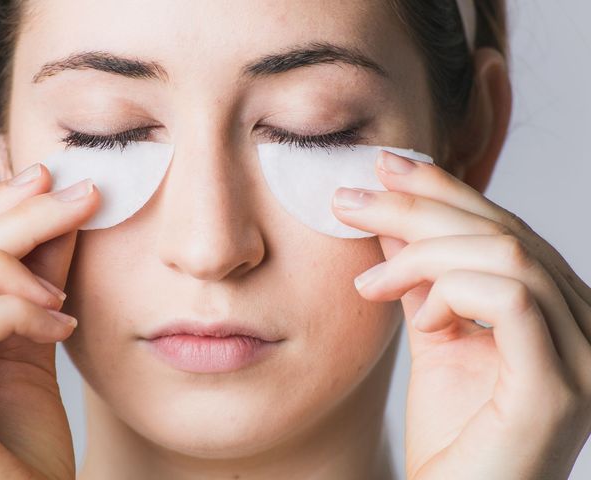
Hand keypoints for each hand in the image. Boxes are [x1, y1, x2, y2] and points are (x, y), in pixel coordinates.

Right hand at [0, 164, 99, 478]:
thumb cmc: (30, 449)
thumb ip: (39, 282)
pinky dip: (10, 314)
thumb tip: (61, 214)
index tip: (46, 179)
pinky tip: (59, 328)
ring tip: (59, 296)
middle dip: (4, 215)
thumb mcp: (38, 343)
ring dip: (3, 266)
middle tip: (74, 196)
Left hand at [332, 150, 590, 478]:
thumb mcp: (432, 334)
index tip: (385, 167)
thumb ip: (421, 276)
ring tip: (369, 283)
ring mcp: (581, 356)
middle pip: (502, 230)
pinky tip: (419, 315)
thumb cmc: (449, 435)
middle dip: (418, 206)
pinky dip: (451, 291)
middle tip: (350, 198)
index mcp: (556, 308)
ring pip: (505, 253)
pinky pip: (510, 298)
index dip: (444, 189)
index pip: (502, 227)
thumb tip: (391, 214)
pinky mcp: (558, 387)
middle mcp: (582, 324)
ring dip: (422, 252)